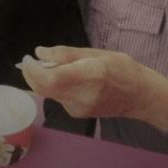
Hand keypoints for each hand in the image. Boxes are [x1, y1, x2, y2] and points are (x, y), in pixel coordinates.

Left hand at [21, 46, 146, 119]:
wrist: (139, 96)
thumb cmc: (122, 69)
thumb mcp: (96, 53)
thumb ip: (65, 54)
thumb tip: (40, 53)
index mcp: (89, 76)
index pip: (48, 78)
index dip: (32, 69)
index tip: (28, 58)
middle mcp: (82, 96)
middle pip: (43, 88)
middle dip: (31, 74)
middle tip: (31, 61)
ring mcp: (79, 108)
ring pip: (49, 93)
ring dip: (44, 79)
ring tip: (54, 67)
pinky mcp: (77, 114)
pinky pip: (58, 98)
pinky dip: (56, 87)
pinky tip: (68, 79)